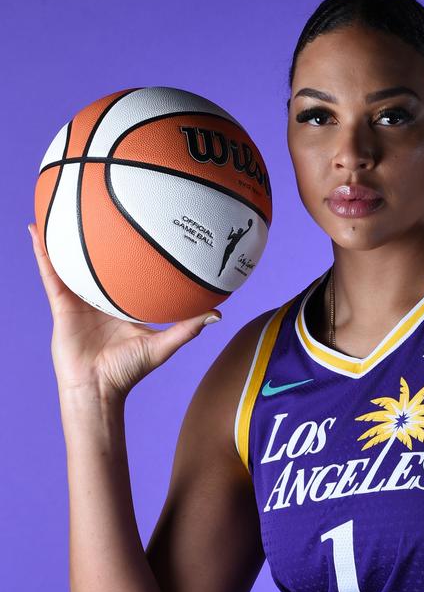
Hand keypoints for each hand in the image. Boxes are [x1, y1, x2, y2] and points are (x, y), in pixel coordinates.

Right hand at [27, 222, 221, 399]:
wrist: (98, 389)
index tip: (142, 226)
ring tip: (61, 204)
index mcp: (123, 304)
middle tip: (101, 203)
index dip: (132, 252)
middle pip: (98, 261)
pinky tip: (36, 229)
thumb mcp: (162, 345)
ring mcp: (79, 298)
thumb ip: (188, 328)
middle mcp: (101, 298)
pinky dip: (42, 251)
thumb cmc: (128, 372)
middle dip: (98, 235)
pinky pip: (50, 272)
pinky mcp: (61, 303)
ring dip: (63, 234)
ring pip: (70, 260)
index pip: (129, 272)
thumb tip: (218, 314)